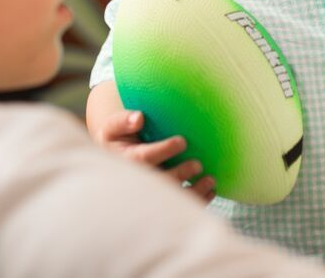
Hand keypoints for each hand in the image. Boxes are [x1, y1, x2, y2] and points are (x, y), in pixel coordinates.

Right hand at [94, 110, 216, 201]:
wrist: (112, 165)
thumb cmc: (117, 143)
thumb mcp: (113, 129)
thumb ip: (123, 121)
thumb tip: (139, 118)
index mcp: (126, 160)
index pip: (144, 157)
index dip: (164, 150)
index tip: (182, 142)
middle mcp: (138, 180)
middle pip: (160, 181)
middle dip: (180, 173)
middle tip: (197, 165)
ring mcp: (150, 193)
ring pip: (172, 197)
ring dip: (193, 191)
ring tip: (210, 180)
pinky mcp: (162, 201)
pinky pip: (181, 205)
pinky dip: (199, 199)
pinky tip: (211, 189)